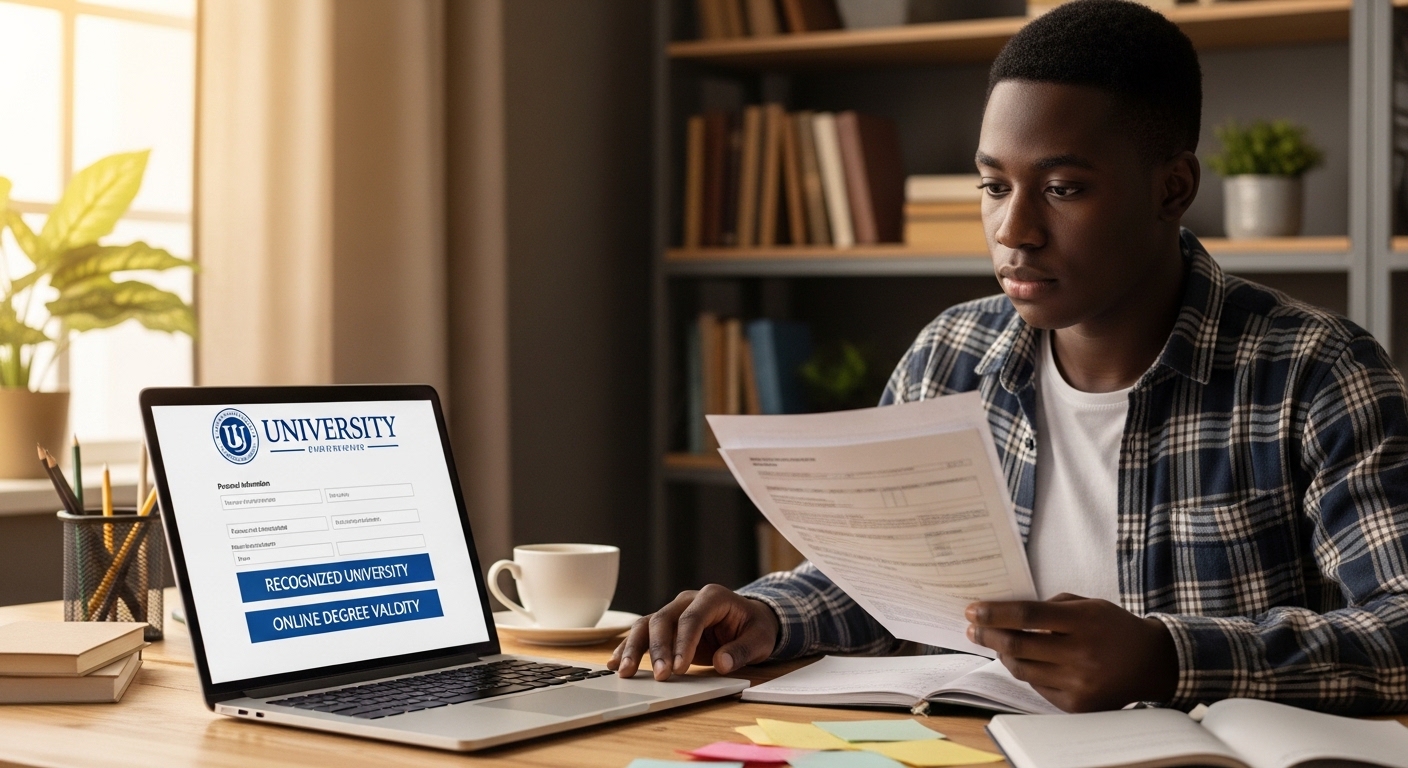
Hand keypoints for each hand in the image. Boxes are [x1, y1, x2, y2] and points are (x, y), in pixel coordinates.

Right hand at [607, 584, 779, 680]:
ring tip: (624, 671)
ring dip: (634, 648)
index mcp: (713, 597)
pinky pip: (643, 633)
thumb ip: (742, 650)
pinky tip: (615, 663)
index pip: (692, 618)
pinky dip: (628, 648)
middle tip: (659, 676)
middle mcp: (688, 600)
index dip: (684, 643)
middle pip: (664, 619)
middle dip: (658, 649)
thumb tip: (722, 663)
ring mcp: (674, 611)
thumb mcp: (760, 639)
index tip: (679, 668)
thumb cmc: (755, 627)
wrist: (749, 619)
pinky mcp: (666, 626)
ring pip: (647, 624)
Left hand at [965, 593, 1178, 711]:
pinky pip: (1037, 686)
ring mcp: (1078, 683)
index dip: (995, 613)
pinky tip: (1021, 659)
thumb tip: (1007, 614)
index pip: (1027, 615)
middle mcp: (1081, 654)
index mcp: (1084, 622)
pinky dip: (1025, 671)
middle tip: (972, 627)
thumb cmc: (1113, 627)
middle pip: (1018, 645)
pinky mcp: (1077, 704)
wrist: (1151, 663)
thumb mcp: (1088, 605)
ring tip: (994, 642)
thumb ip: (1050, 606)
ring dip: (1002, 654)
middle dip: (987, 635)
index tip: (973, 609)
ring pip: (1022, 669)